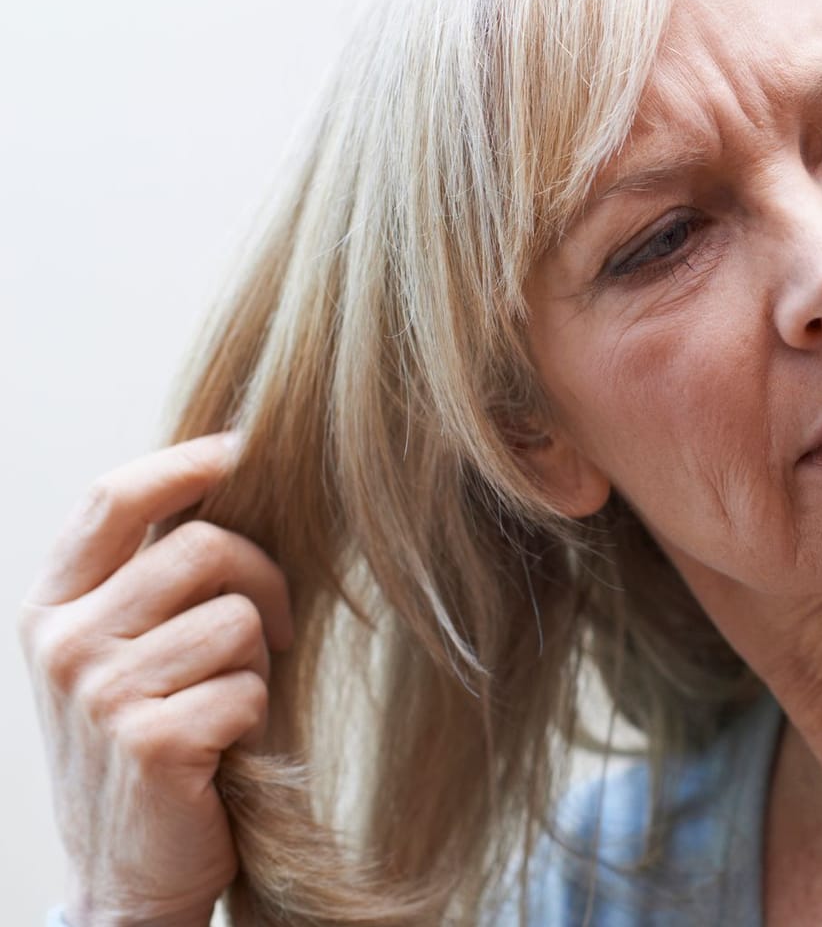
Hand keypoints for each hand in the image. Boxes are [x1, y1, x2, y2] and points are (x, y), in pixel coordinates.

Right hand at [16, 433, 292, 926]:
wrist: (127, 873)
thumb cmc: (149, 745)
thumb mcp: (123, 653)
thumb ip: (150, 580)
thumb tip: (228, 476)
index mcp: (51, 607)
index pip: (112, 499)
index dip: (185, 463)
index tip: (242, 449)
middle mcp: (63, 643)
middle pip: (201, 547)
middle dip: (262, 579)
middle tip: (270, 630)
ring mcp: (99, 693)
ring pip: (235, 618)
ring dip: (256, 661)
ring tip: (225, 702)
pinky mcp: (148, 742)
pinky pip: (247, 687)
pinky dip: (255, 715)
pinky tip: (223, 747)